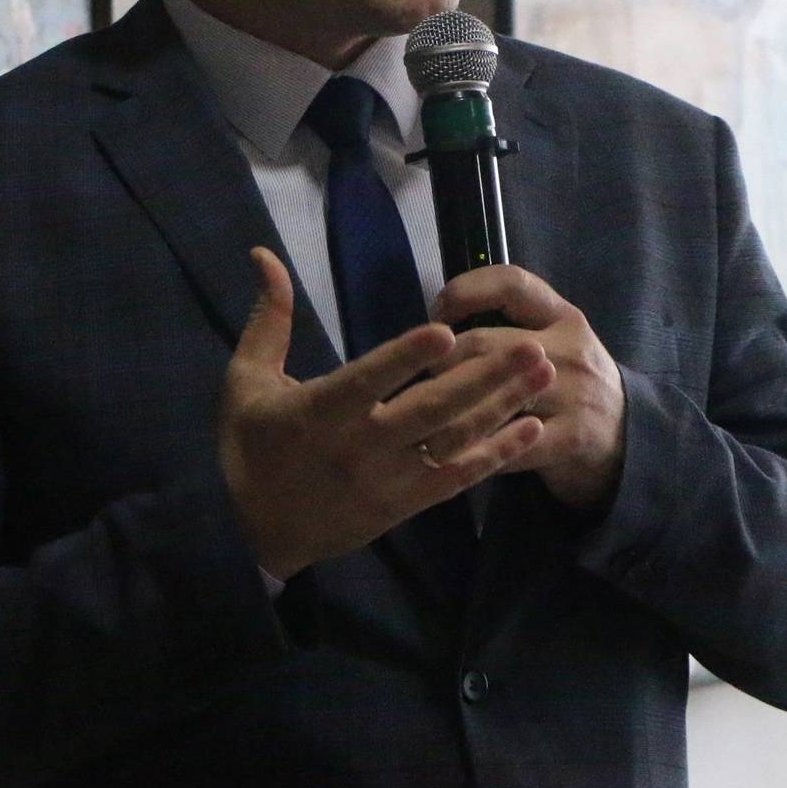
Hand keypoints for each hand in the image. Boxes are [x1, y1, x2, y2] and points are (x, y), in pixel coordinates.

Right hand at [220, 249, 550, 580]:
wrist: (254, 533)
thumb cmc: (250, 447)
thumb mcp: (244, 381)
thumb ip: (268, 319)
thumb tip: (265, 254)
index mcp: (317, 413)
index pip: (367, 381)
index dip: (405, 357)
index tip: (445, 331)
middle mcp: (358, 448)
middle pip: (429, 410)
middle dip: (484, 377)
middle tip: (530, 347)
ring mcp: (386, 480)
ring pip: (451, 441)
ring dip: (501, 407)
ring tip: (542, 374)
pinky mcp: (404, 505)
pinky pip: (456, 478)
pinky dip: (495, 455)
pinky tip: (530, 430)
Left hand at [434, 264, 623, 510]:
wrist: (628, 437)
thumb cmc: (572, 382)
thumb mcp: (557, 338)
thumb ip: (512, 322)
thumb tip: (439, 318)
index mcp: (563, 316)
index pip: (510, 282)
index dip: (464, 291)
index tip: (436, 313)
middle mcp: (569, 349)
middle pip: (485, 344)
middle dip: (440, 362)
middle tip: (418, 379)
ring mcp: (572, 395)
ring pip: (491, 396)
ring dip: (447, 409)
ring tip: (420, 417)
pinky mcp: (569, 439)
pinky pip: (506, 445)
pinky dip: (473, 450)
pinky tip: (447, 453)